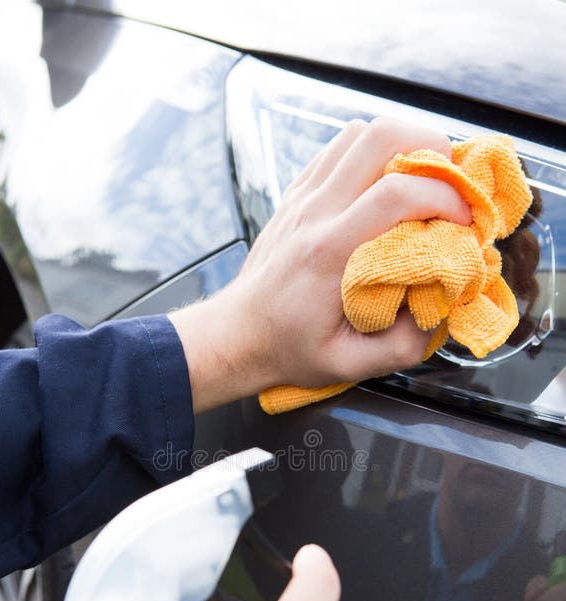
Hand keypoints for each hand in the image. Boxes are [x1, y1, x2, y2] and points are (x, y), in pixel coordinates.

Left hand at [170, 117, 471, 412]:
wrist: (237, 335)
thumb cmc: (289, 349)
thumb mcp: (349, 365)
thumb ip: (401, 346)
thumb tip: (440, 311)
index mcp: (329, 253)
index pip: (394, 194)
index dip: (444, 195)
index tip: (464, 220)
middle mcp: (315, 213)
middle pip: (378, 138)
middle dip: (431, 146)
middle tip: (452, 181)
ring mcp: (302, 198)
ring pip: (358, 133)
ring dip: (401, 145)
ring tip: (422, 179)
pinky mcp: (296, 194)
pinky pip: (338, 148)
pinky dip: (370, 153)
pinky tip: (383, 183)